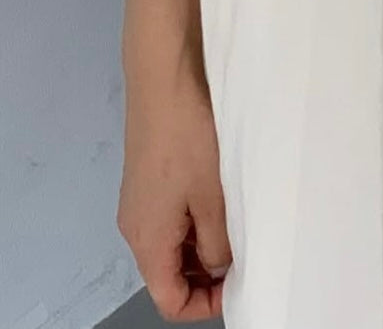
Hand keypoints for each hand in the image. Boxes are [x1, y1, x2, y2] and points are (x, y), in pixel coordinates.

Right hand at [117, 47, 231, 321]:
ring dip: (203, 244)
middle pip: (168, 273)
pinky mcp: (146, 178)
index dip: (205, 303)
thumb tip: (220, 267)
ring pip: (171, 244)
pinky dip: (194, 219)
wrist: (163, 78)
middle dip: (206, 275)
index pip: (168, 300)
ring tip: (238, 224)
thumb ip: (218, 242)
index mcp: (147, 241)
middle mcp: (135, 227)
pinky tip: (221, 197)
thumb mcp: (213, 196)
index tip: (240, 283)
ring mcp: (139, 201)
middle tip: (246, 254)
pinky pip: (170, 216)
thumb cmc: (189, 137)